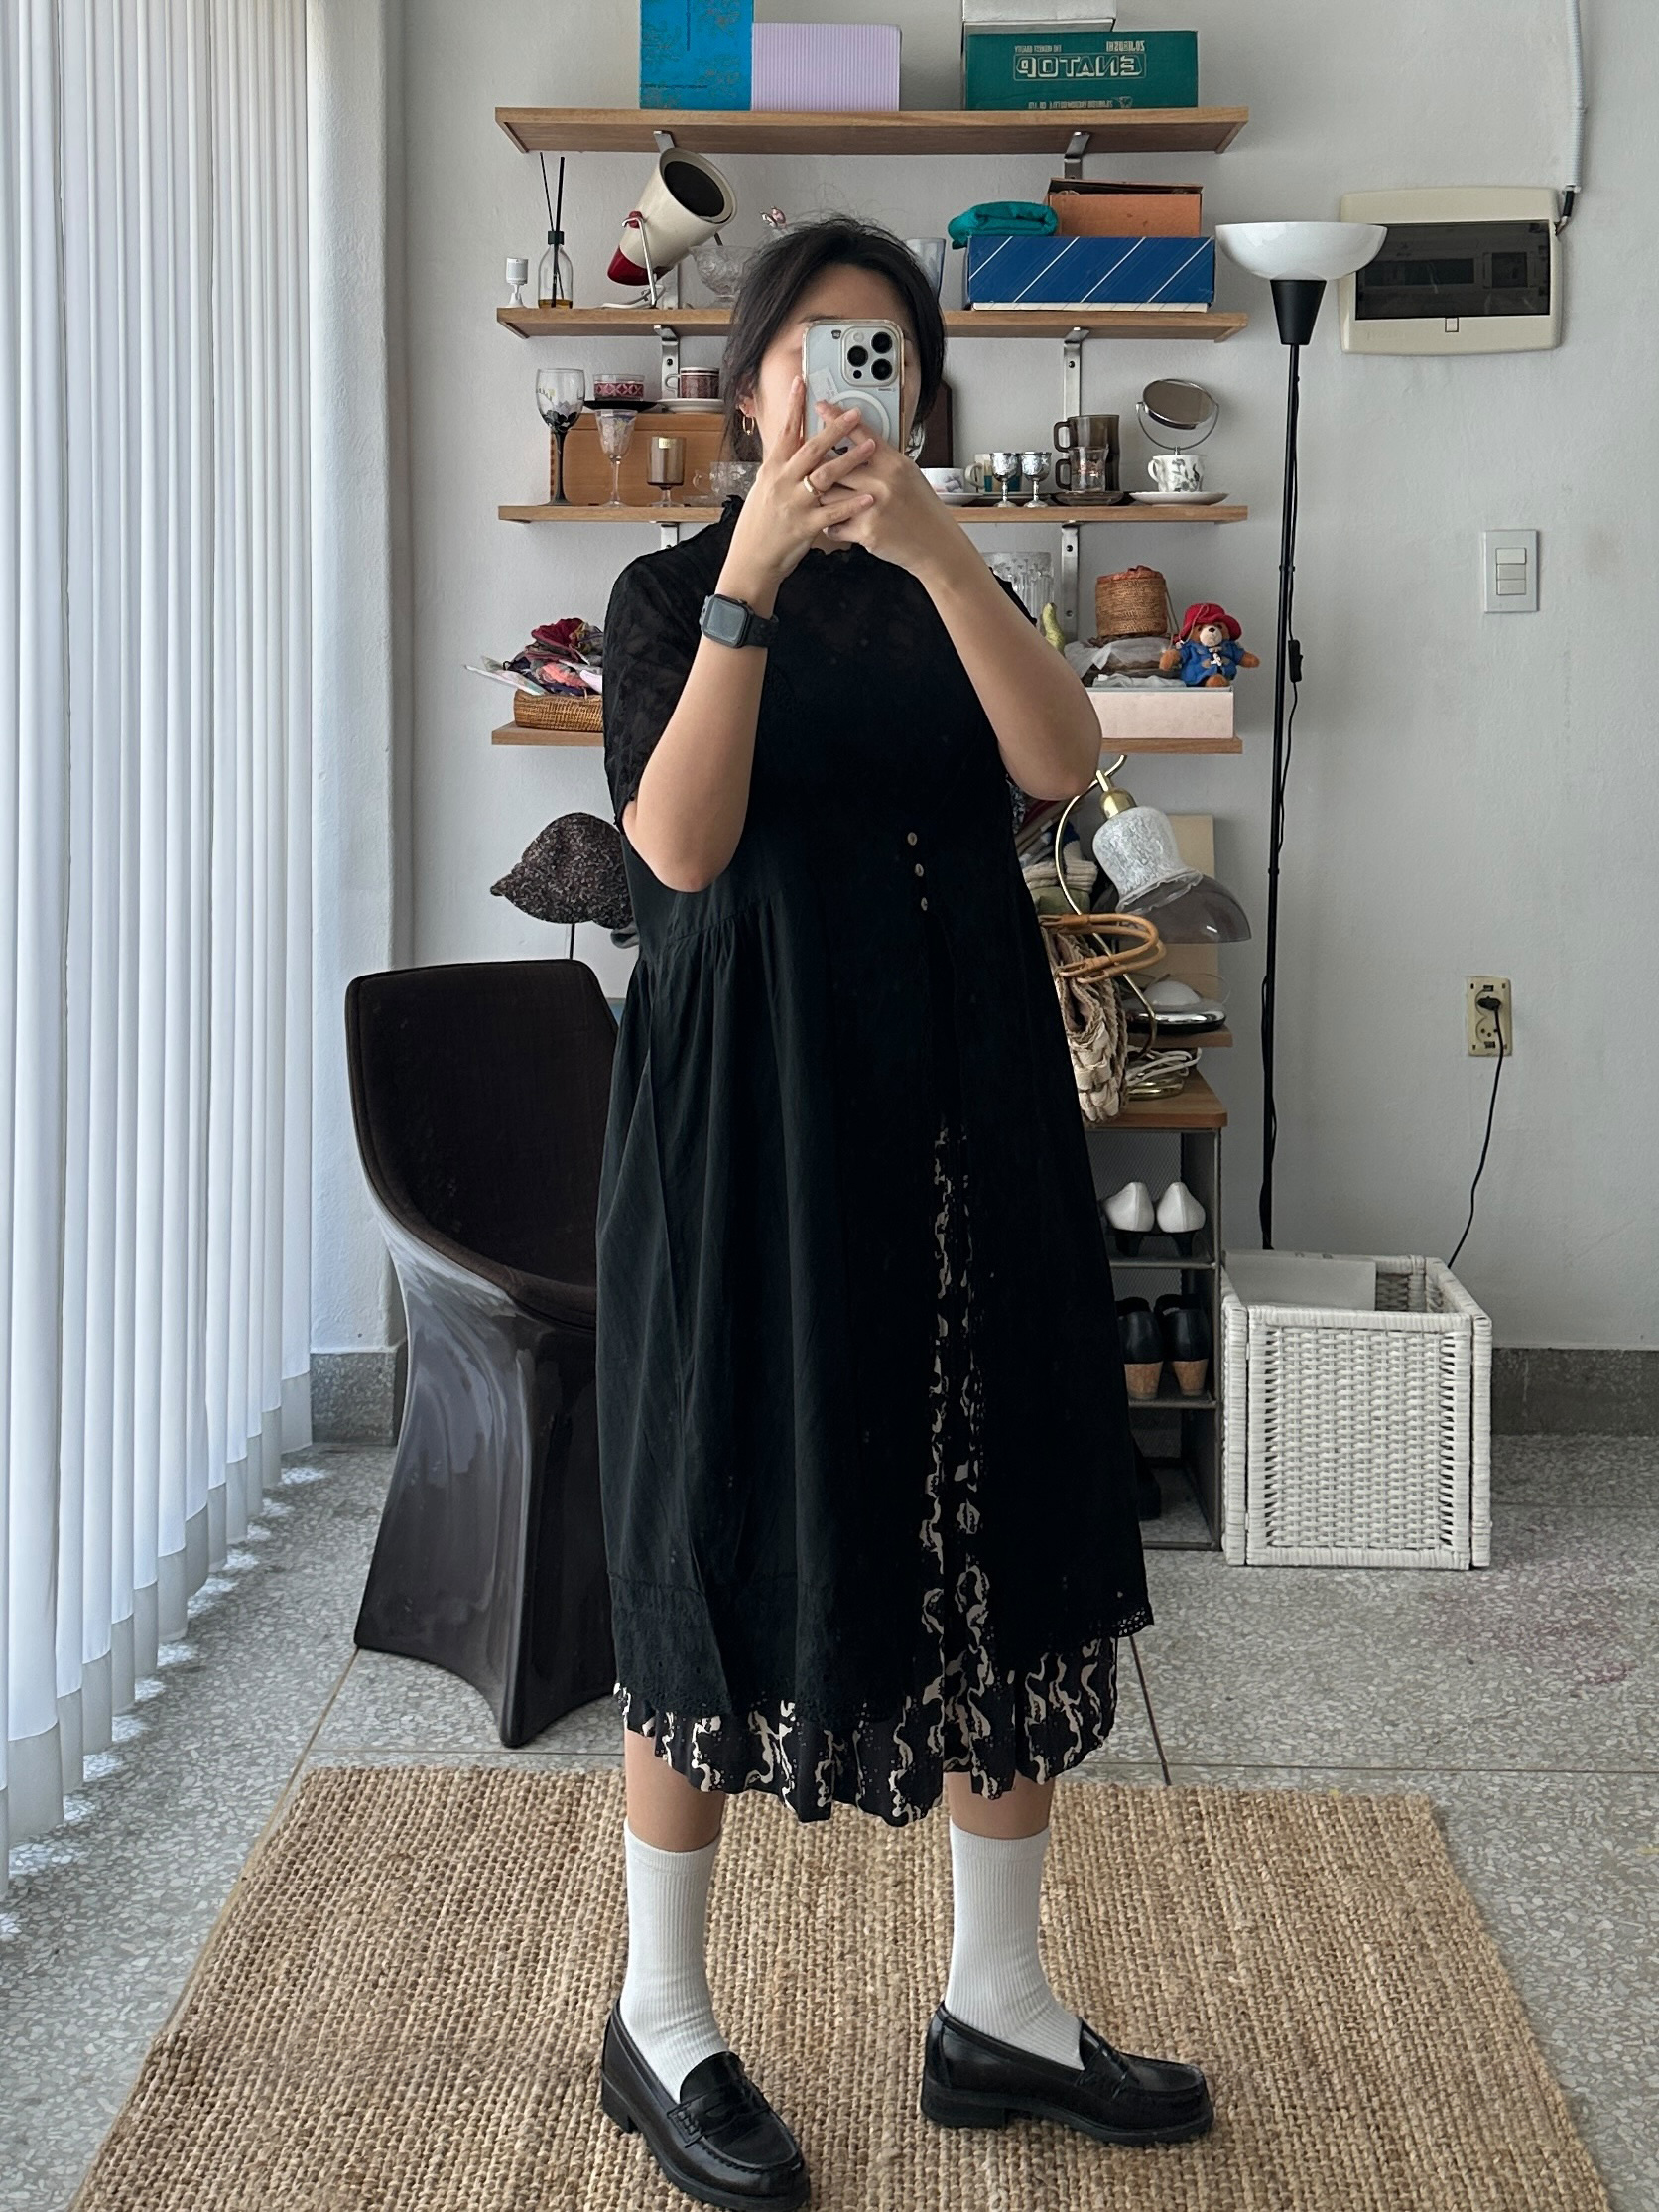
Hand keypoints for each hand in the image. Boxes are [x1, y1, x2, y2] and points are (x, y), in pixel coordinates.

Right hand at [720, 378, 874, 602]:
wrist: (751, 560)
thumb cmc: (759, 525)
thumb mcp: (764, 489)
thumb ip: (781, 467)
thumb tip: (790, 443)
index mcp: (772, 470)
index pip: (784, 432)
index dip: (793, 406)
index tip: (802, 383)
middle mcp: (782, 482)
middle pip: (811, 448)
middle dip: (835, 429)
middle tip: (855, 413)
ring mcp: (794, 504)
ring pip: (825, 476)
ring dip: (850, 459)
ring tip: (870, 446)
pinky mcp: (806, 526)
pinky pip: (833, 513)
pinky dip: (852, 504)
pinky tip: (869, 497)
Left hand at [815, 403, 966, 583]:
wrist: (935, 542)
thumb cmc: (922, 508)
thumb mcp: (908, 474)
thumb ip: (884, 460)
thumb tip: (861, 444)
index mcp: (893, 463)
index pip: (860, 433)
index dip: (837, 418)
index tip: (820, 407)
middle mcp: (883, 482)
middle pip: (836, 465)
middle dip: (820, 468)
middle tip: (811, 468)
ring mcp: (873, 506)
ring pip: (829, 495)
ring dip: (823, 499)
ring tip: (822, 500)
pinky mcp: (866, 531)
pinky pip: (834, 525)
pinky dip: (831, 525)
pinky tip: (835, 523)